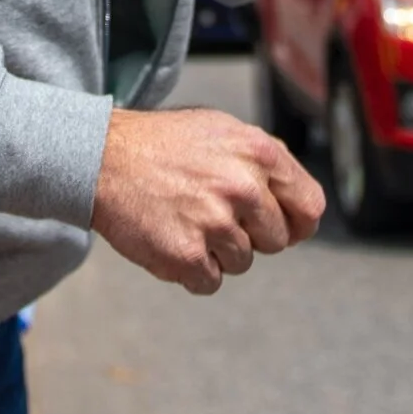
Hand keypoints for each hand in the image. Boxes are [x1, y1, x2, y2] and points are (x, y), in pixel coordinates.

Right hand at [90, 107, 323, 294]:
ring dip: (218, 252)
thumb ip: (264, 163)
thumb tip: (296, 201)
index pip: (310, 207)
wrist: (102, 157)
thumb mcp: (223, 131)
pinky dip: (192, 270)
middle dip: (250, 234)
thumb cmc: (164, 145)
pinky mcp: (187, 254)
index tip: (282, 228)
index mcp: (260, 153)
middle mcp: (244, 187)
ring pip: (242, 262)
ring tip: (186, 219)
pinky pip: (210, 281)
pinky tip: (172, 238)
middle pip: (276, 241)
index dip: (297, 223)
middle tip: (211, 212)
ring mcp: (216, 222)